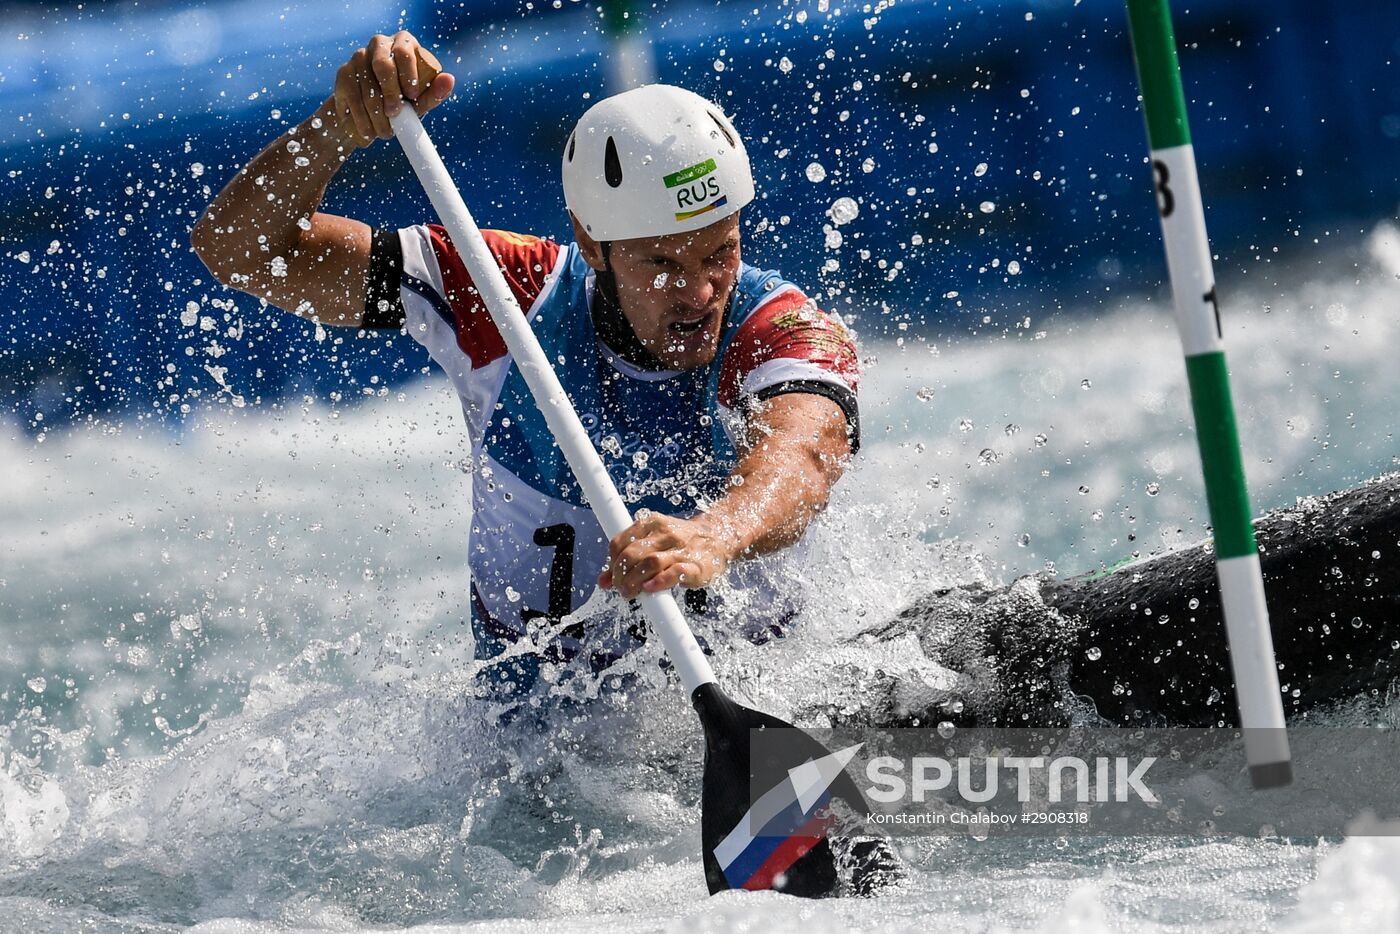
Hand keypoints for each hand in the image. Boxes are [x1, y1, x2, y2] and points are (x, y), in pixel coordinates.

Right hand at [331, 31, 454, 148]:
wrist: (372, 110)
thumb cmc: (404, 100)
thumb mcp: (420, 100)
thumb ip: (435, 92)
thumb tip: (449, 79)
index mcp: (403, 43)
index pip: (404, 52)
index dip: (408, 75)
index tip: (412, 97)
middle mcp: (379, 44)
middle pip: (383, 65)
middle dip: (390, 93)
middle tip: (394, 115)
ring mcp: (359, 56)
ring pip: (366, 84)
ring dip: (375, 113)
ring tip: (383, 132)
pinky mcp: (344, 72)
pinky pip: (351, 95)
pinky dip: (359, 117)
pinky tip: (366, 131)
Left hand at [598, 511, 737, 598]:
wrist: (719, 538)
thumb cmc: (680, 544)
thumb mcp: (653, 544)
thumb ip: (628, 560)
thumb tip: (603, 582)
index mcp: (651, 523)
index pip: (620, 543)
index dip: (612, 563)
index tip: (612, 577)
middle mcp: (665, 533)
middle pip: (632, 554)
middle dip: (620, 575)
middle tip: (621, 589)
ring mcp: (681, 548)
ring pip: (650, 562)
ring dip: (634, 581)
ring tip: (630, 594)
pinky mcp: (695, 565)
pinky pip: (675, 572)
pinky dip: (659, 581)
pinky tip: (650, 588)